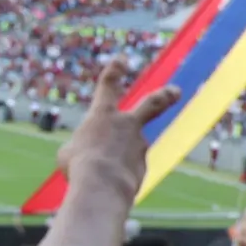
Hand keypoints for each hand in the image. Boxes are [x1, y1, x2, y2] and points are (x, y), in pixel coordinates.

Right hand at [55, 59, 179, 192]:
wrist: (102, 186)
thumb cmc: (79, 166)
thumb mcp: (69, 153)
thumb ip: (83, 146)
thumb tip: (94, 154)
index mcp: (102, 115)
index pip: (109, 85)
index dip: (115, 70)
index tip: (122, 59)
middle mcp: (126, 125)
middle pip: (152, 104)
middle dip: (165, 96)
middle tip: (176, 91)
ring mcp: (139, 145)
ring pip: (129, 149)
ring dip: (116, 160)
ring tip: (100, 174)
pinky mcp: (143, 166)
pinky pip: (127, 170)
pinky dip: (118, 176)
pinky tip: (106, 186)